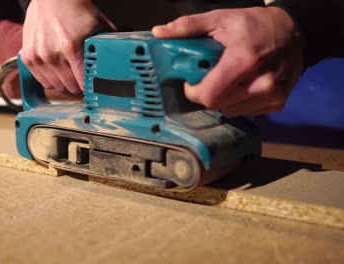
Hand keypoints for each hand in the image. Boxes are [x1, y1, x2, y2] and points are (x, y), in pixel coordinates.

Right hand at [21, 0, 115, 93]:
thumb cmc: (77, 11)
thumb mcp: (100, 25)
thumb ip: (108, 46)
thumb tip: (121, 63)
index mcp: (72, 47)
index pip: (83, 82)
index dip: (90, 86)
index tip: (94, 85)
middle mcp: (52, 54)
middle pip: (70, 87)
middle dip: (78, 85)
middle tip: (82, 77)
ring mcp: (38, 56)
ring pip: (56, 86)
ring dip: (64, 83)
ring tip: (69, 72)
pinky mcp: (28, 57)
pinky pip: (42, 81)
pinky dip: (50, 79)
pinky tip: (57, 70)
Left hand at [152, 7, 304, 116]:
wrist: (295, 31)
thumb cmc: (255, 25)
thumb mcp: (220, 19)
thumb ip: (188, 27)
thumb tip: (159, 32)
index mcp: (244, 61)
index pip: (208, 96)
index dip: (194, 90)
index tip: (193, 80)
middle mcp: (261, 83)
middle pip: (216, 104)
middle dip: (207, 92)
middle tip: (212, 76)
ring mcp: (272, 95)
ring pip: (229, 111)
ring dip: (223, 98)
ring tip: (230, 78)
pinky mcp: (278, 103)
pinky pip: (246, 112)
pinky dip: (239, 101)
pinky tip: (244, 84)